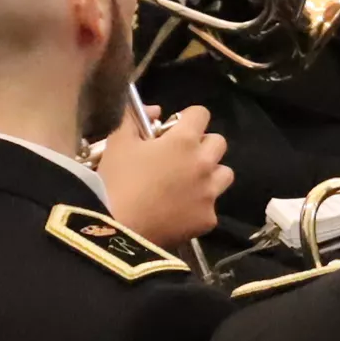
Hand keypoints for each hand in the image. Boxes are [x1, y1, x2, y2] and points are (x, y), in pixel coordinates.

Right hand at [97, 103, 229, 248]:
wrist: (115, 229)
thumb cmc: (114, 180)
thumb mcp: (117, 142)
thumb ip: (134, 118)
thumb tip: (155, 111)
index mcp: (183, 141)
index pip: (201, 114)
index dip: (188, 118)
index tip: (175, 129)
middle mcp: (203, 164)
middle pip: (219, 143)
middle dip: (202, 145)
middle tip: (180, 157)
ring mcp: (209, 193)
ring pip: (225, 174)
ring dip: (210, 174)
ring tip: (187, 183)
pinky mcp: (208, 219)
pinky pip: (211, 207)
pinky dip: (199, 206)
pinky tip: (180, 212)